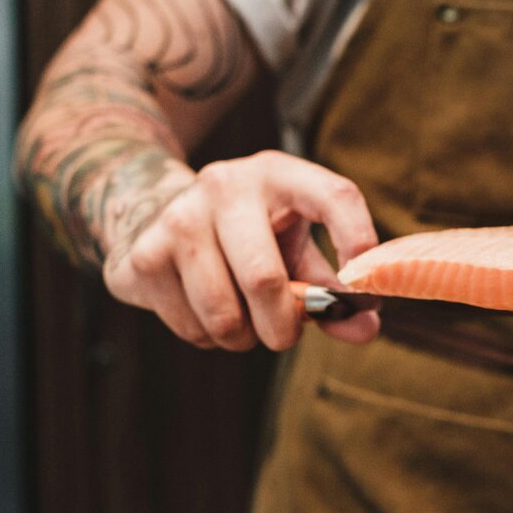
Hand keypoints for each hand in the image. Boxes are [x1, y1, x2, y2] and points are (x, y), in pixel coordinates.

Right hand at [103, 150, 379, 350]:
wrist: (161, 217)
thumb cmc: (250, 239)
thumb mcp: (295, 251)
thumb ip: (331, 291)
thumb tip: (365, 328)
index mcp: (279, 174)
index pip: (334, 196)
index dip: (358, 239)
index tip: (364, 289)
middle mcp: (227, 185)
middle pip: (263, 279)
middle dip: (283, 327)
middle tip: (285, 336)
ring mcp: (180, 217)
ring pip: (224, 314)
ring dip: (244, 338)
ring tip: (245, 322)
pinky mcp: (146, 254)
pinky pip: (193, 326)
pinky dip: (210, 337)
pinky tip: (208, 312)